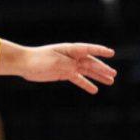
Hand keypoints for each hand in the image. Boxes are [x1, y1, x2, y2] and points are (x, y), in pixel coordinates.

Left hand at [2, 43, 116, 93]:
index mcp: (70, 49)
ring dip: (98, 76)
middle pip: (90, 62)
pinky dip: (86, 84)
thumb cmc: (38, 59)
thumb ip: (67, 65)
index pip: (88, 49)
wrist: (25, 64)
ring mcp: (68, 65)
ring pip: (87, 71)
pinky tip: (95, 90)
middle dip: (102, 68)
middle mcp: (71, 57)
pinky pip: (78, 79)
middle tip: (114, 74)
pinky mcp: (63, 73)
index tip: (111, 53)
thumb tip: (78, 70)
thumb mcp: (54, 62)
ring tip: (111, 81)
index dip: (100, 51)